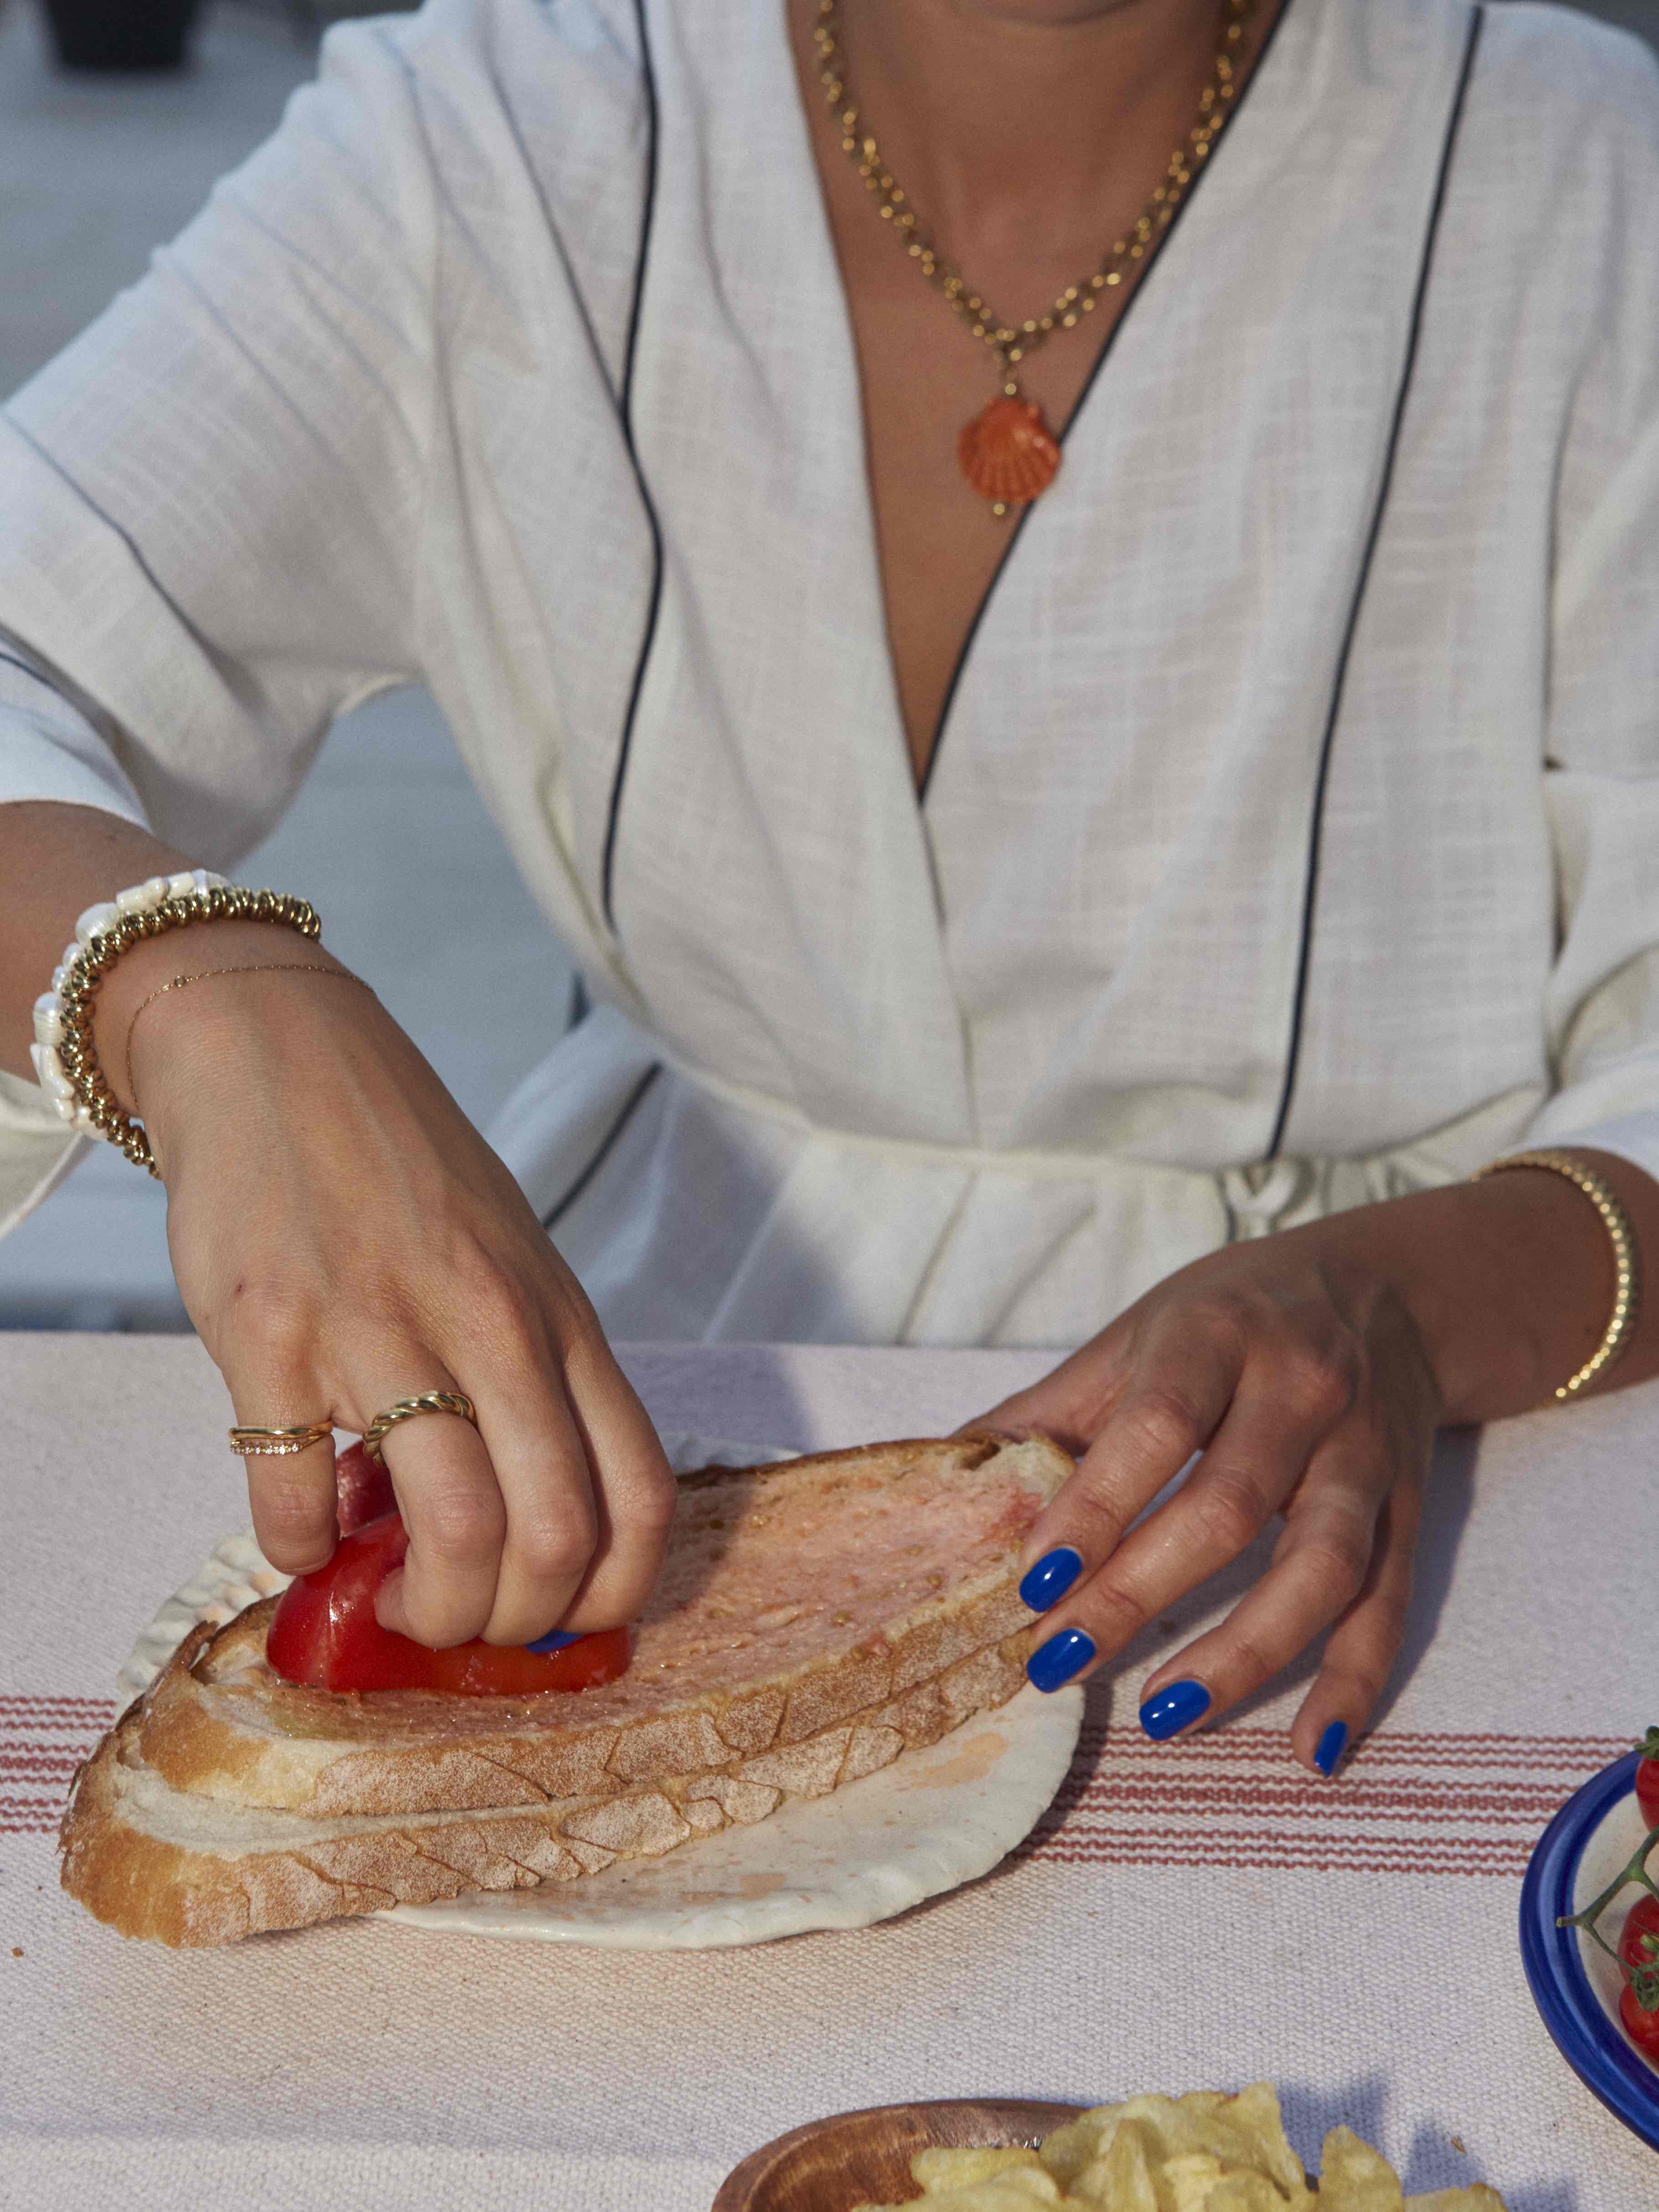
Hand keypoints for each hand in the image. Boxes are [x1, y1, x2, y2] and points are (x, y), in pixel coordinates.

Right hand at [120, 926, 674, 1647]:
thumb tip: (517, 1527)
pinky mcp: (271, 1335)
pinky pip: (295, 1498)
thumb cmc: (403, 1169)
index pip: (637, 1496)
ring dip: (419, 1611)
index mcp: (558, 1317)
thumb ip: (529, 1380)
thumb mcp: (507, 1261)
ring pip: (453, 1534)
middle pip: (552, 1538)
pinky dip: (296, 1552)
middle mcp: (489, 1326)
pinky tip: (297, 1535)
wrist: (277, 1050)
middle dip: (508, 1625)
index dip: (607, 1595)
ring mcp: (379, 1329)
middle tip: (456, 1621)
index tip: (554, 1618)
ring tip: (383, 1598)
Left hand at [977, 1231, 1443, 1775]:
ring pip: (1320, 1567)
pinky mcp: (1409, 1510)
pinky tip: (1309, 1749)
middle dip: (1138, 1594)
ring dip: (1243, 1653)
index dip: (1093, 1507)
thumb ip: (1045, 1413)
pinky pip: (1388, 1605)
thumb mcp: (1134, 1335)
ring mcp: (1364, 1454)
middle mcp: (1300, 1390)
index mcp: (1215, 1336)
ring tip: (1163, 1717)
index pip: (1154, 1426)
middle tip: (1061, 1661)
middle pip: (1226, 1508)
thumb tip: (941, 1482)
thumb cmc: (1230, 1317)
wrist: (1385, 1288)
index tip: (1033, 1582)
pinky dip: (1355, 1682)